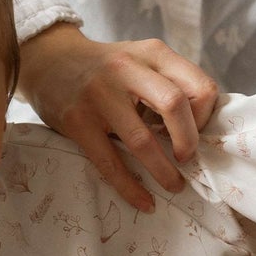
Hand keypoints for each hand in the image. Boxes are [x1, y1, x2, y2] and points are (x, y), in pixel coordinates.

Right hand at [18, 24, 217, 211]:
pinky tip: (144, 201)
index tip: (196, 134)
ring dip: (164, 172)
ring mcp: (99, 95)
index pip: (200, 87)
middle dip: (188, 143)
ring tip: (173, 185)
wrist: (49, 60)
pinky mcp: (77, 120)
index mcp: (152, 54)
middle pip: (176, 105)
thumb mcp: (141, 61)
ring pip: (143, 140)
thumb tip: (202, 131)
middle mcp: (127, 69)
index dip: (205, 119)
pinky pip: (110, 162)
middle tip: (187, 161)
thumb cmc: (104, 69)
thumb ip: (169, 83)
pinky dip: (131, 188)